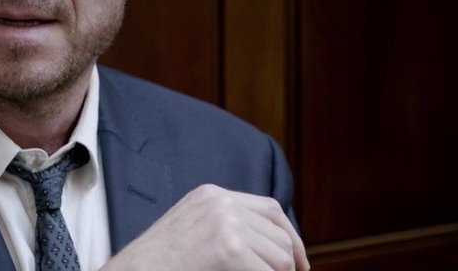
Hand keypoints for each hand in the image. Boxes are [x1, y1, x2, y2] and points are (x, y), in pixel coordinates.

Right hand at [102, 184, 308, 270]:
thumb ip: (225, 226)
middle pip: (279, 232)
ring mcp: (226, 224)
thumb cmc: (159, 263)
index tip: (298, 262)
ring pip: (280, 256)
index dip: (291, 236)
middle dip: (289, 262)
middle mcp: (222, 203)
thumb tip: (269, 244)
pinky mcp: (229, 250)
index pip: (271, 209)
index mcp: (212, 195)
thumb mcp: (192, 229)